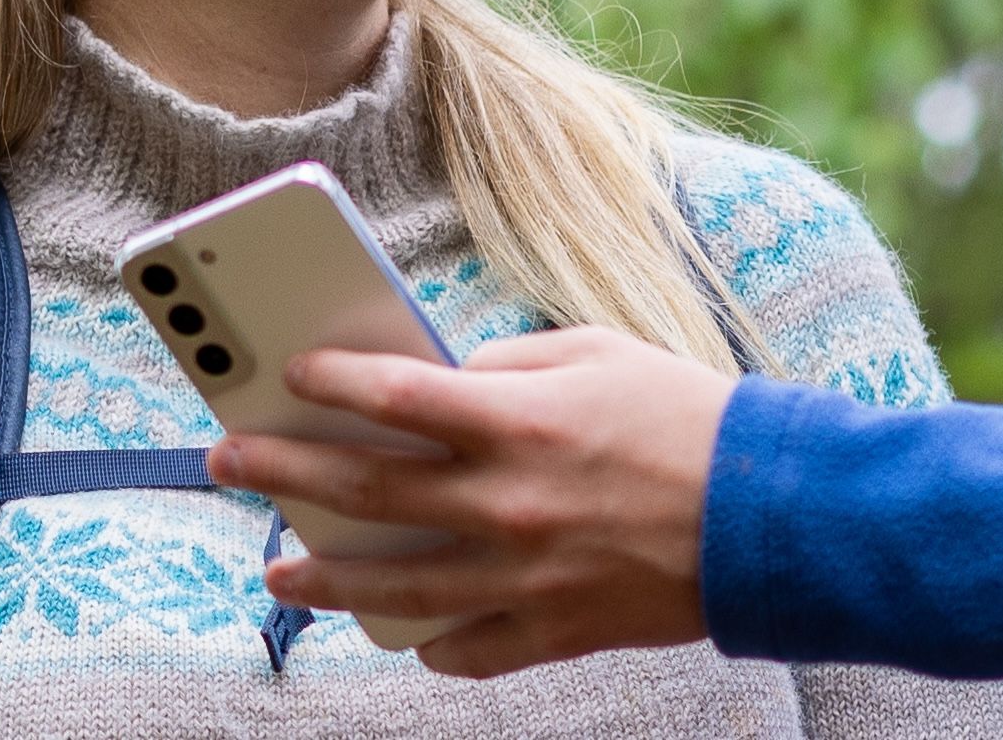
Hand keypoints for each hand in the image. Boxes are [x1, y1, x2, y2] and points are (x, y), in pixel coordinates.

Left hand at [205, 325, 735, 676]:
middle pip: (366, 489)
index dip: (332, 382)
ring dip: (324, 578)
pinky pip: (468, 649)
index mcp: (519, 421)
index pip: (395, 396)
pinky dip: (430, 643)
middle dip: (285, 473)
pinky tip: (402, 630)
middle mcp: (506, 502)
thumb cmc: (689, 418)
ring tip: (278, 570)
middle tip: (228, 461)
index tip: (290, 374)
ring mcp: (524, 576)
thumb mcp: (599, 353)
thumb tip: (446, 384)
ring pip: (394, 584)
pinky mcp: (553, 630)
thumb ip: (511, 367)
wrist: (774, 516)